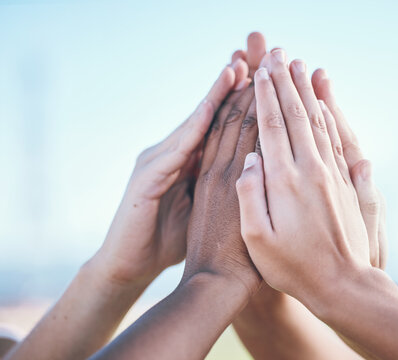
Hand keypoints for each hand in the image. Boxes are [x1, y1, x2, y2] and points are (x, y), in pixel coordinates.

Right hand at [91, 61, 249, 286]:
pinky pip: (176, 149)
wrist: (130, 266)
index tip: (265, 81)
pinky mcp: (146, 179)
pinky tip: (210, 107)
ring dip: (215, 96)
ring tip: (236, 68)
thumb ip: (220, 186)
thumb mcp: (203, 209)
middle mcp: (173, 156)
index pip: (221, 126)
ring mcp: (157, 163)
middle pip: (210, 116)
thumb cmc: (170, 241)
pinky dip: (194, 127)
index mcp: (191, 164)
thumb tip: (253, 170)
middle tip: (255, 58)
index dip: (242, 102)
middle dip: (231, 88)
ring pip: (194, 125)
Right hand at [237, 50, 397, 359]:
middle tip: (278, 54)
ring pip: (317, 122)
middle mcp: (310, 171)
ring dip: (307, 92)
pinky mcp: (345, 183)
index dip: (263, 96)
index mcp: (284, 182)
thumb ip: (250, 196)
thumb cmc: (294, 268)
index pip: (270, 127)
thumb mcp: (258, 241)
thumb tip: (249, 159)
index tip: (258, 71)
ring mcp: (331, 175)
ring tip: (300, 66)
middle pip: (295, 116)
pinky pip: (335, 141)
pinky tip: (324, 104)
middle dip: (285, 83)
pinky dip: (328, 116)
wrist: (343, 285)